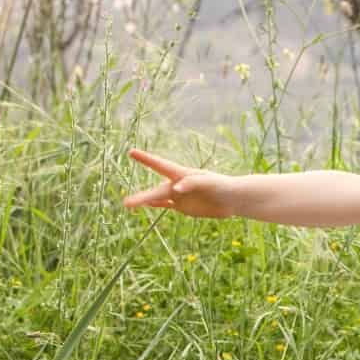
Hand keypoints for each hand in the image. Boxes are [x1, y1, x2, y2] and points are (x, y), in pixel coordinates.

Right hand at [122, 148, 236, 218]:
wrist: (234, 199)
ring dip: (143, 201)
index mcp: (183, 174)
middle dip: (142, 197)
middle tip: (125, 202)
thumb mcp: (209, 183)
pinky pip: (166, 205)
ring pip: (157, 198)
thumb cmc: (223, 186)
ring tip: (127, 204)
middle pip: (156, 191)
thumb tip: (175, 189)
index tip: (132, 152)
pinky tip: (145, 205)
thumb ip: (192, 183)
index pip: (161, 166)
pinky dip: (155, 205)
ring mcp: (179, 196)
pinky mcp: (184, 207)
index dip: (146, 159)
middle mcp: (178, 185)